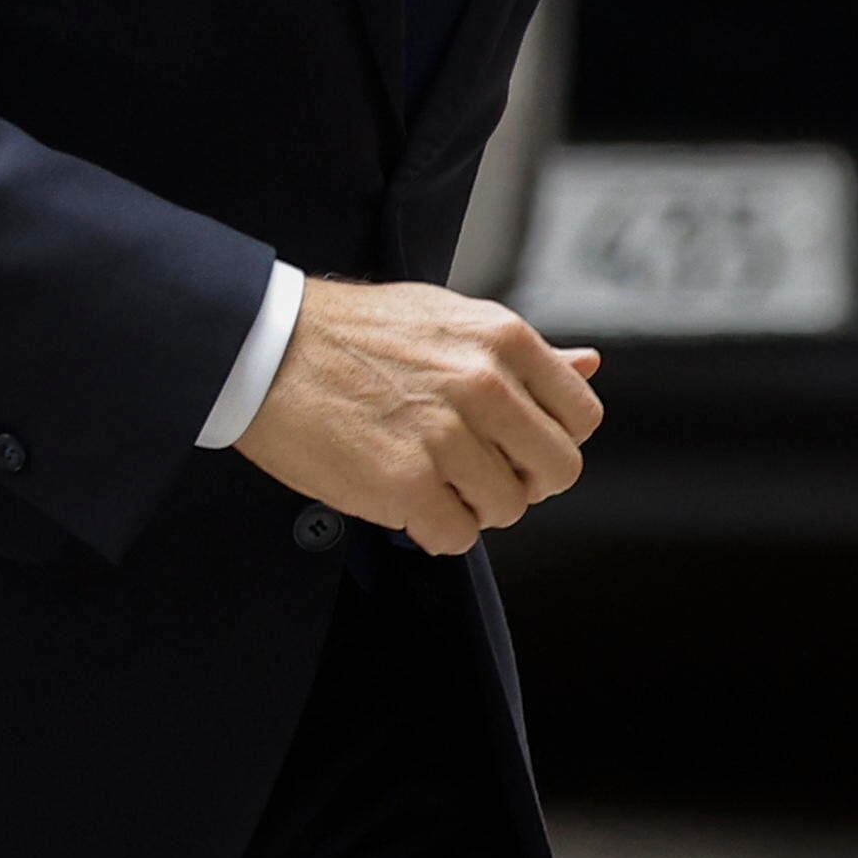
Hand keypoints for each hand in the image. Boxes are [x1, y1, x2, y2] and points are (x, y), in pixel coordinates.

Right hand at [237, 279, 602, 556]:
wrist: (268, 348)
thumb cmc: (357, 334)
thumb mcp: (450, 319)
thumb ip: (524, 354)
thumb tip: (589, 366)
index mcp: (505, 339)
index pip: (582, 417)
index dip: (550, 440)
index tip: (516, 443)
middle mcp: (486, 384)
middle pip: (556, 472)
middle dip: (521, 482)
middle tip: (475, 471)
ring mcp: (447, 436)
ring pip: (506, 510)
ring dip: (471, 505)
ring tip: (428, 476)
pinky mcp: (406, 483)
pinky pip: (456, 537)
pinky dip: (432, 528)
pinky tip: (402, 495)